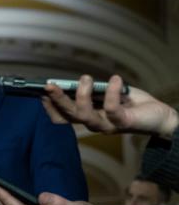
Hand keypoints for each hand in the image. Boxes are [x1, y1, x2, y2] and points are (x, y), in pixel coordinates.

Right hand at [41, 74, 178, 137]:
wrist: (161, 117)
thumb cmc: (134, 103)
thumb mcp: (110, 93)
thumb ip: (96, 90)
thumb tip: (79, 81)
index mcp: (89, 117)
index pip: (63, 117)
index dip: (50, 107)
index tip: (42, 91)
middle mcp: (95, 124)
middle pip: (69, 116)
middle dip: (57, 100)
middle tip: (49, 85)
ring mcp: (107, 126)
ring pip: (85, 116)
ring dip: (81, 96)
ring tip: (85, 78)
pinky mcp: (123, 123)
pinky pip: (112, 109)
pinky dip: (112, 92)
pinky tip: (116, 79)